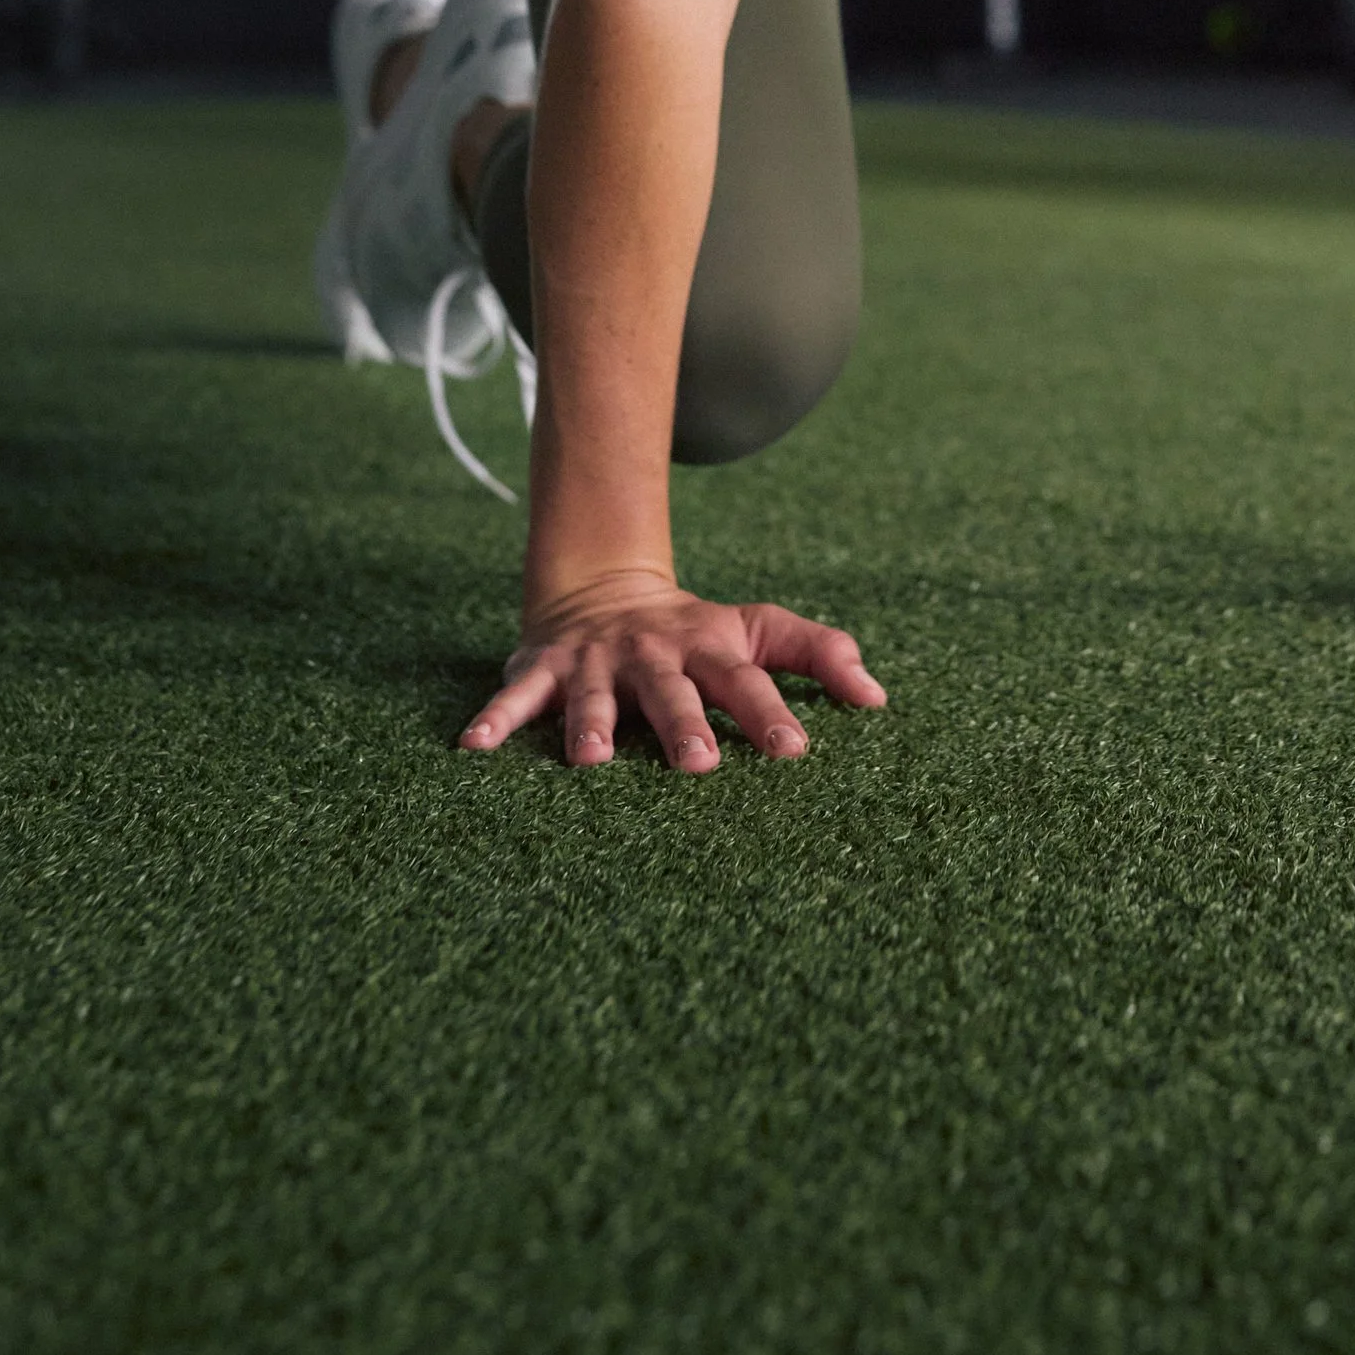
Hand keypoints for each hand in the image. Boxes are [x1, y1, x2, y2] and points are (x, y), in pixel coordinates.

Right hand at [460, 580, 887, 770]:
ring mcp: (595, 660)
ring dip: (590, 725)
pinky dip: (496, 720)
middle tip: (698, 765)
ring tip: (590, 761)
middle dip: (683, 725)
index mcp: (708, 647)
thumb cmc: (698, 633)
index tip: (794, 751)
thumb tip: (880, 697)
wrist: (604, 589)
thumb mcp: (758, 630)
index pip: (746, 680)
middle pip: (672, 689)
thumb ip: (819, 655)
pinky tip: (474, 750)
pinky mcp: (543, 670)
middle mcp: (652, 652)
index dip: (769, 714)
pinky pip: (516, 697)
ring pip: (593, 695)